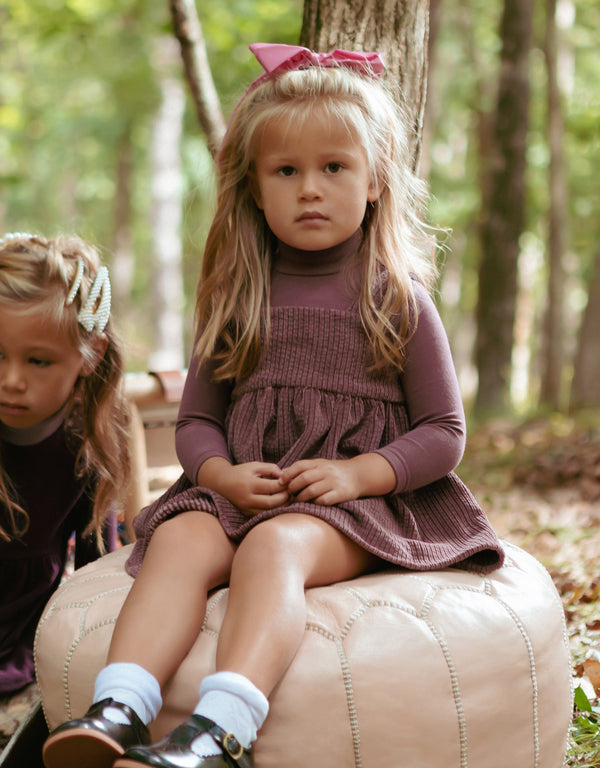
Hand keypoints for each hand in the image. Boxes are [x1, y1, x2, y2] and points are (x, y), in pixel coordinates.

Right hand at [197, 457, 288, 515]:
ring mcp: (246, 508)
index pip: (272, 487)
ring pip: (269, 511)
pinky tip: (279, 503)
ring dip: (282, 506)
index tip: (289, 481)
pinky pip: (264, 514)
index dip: (284, 485)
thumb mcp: (254, 466)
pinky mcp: (247, 514)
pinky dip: (274, 510)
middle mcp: (247, 499)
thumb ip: (270, 468)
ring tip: (287, 497)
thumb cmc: (240, 472)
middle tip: (291, 491)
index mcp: (249, 484)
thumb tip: (285, 475)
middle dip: (285, 497)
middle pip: (272, 502)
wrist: (221, 483)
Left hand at [281, 454, 396, 505]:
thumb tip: (282, 474)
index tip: (281, 482)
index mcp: (320, 463)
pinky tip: (314, 503)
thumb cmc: (335, 472)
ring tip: (299, 500)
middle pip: (304, 478)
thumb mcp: (321, 465)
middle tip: (290, 494)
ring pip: (312, 491)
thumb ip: (304, 468)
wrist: (360, 474)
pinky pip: (324, 500)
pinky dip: (316, 503)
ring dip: (302, 498)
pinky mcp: (341, 493)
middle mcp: (326, 471)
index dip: (288, 474)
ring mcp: (334, 482)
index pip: (300, 466)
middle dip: (293, 487)